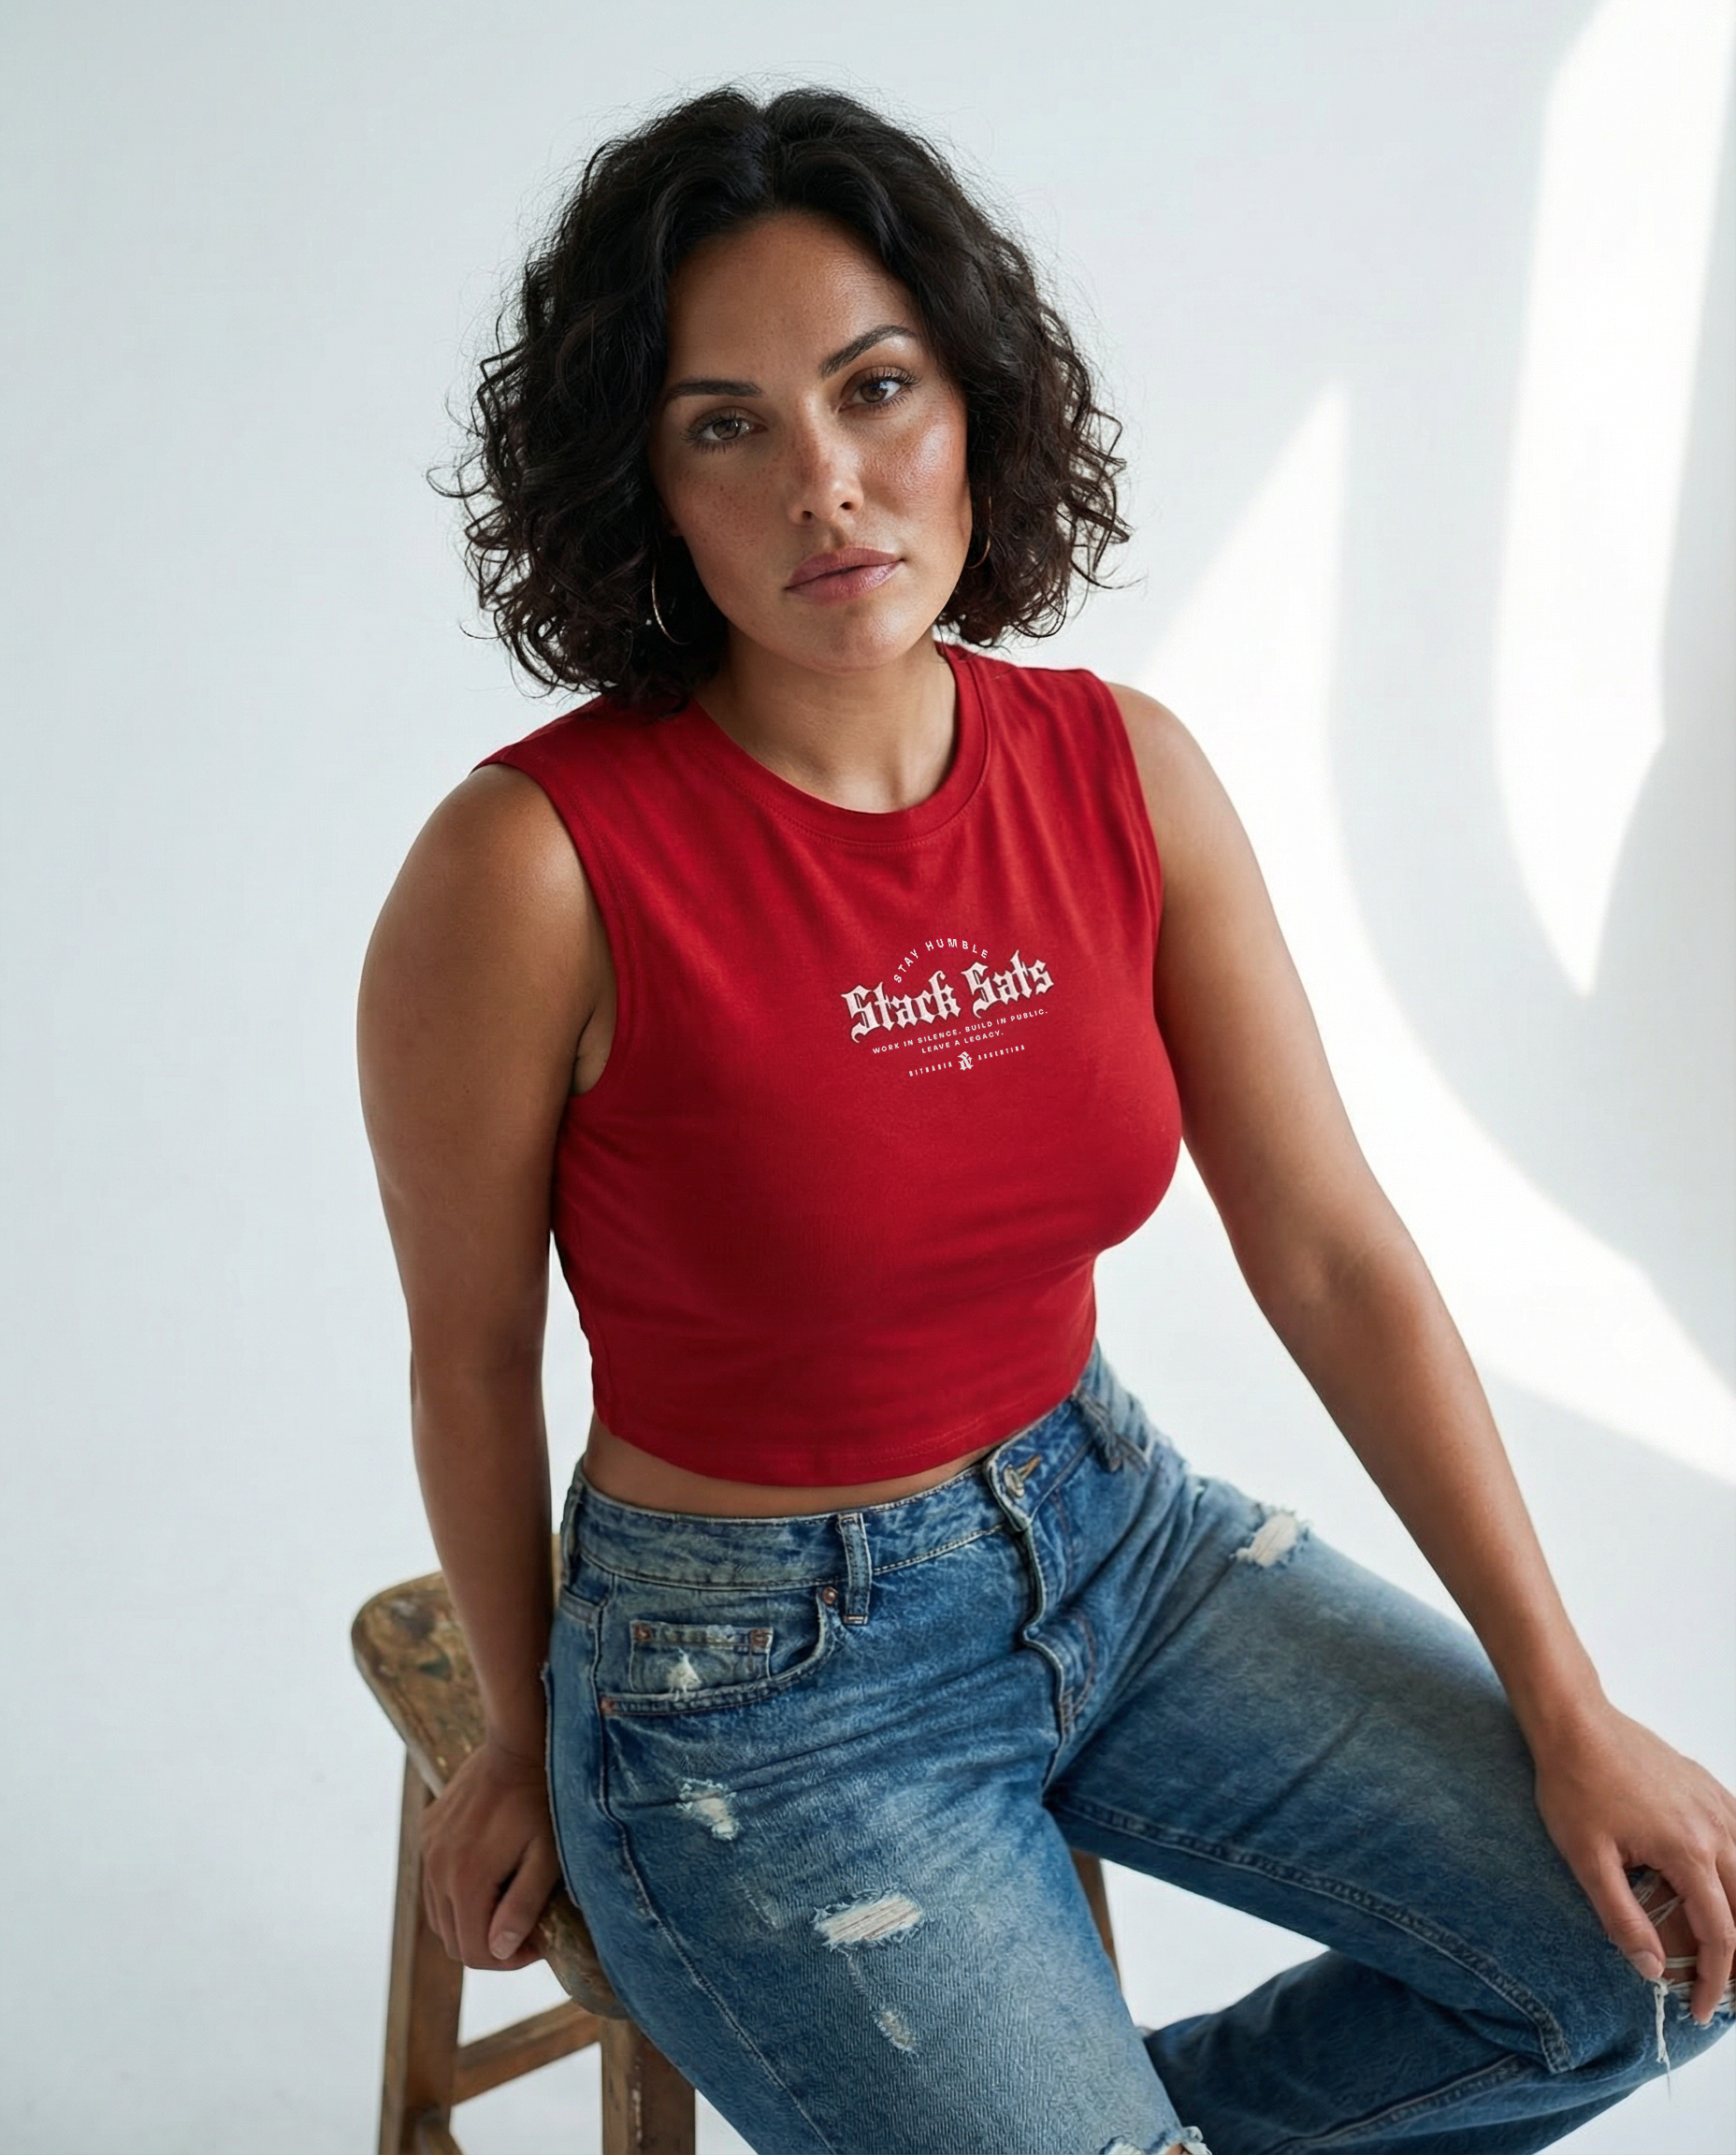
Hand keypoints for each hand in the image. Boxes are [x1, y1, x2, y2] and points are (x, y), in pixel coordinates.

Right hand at [419, 1737, 562, 1970]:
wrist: (518, 1743)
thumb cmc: (542, 1801)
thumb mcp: (546, 1857)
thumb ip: (523, 1906)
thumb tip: (498, 1951)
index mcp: (466, 1879)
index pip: (473, 1952)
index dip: (506, 1961)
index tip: (537, 1943)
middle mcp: (437, 1867)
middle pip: (453, 1939)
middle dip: (489, 1945)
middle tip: (526, 1929)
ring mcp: (429, 1848)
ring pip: (440, 1913)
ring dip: (471, 1920)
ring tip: (509, 1903)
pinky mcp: (428, 1831)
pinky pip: (435, 1880)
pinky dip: (457, 1891)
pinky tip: (491, 1871)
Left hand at [1532, 1698, 1735, 2023]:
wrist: (1573, 1721)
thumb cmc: (1574, 1785)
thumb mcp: (1586, 1859)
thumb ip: (1622, 1918)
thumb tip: (1651, 1968)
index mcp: (1688, 1851)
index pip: (1720, 1935)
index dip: (1712, 1980)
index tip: (1696, 2010)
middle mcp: (1716, 1827)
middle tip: (1716, 1988)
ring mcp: (1717, 1804)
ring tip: (1720, 1947)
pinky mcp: (1708, 1788)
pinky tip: (1721, 1887)